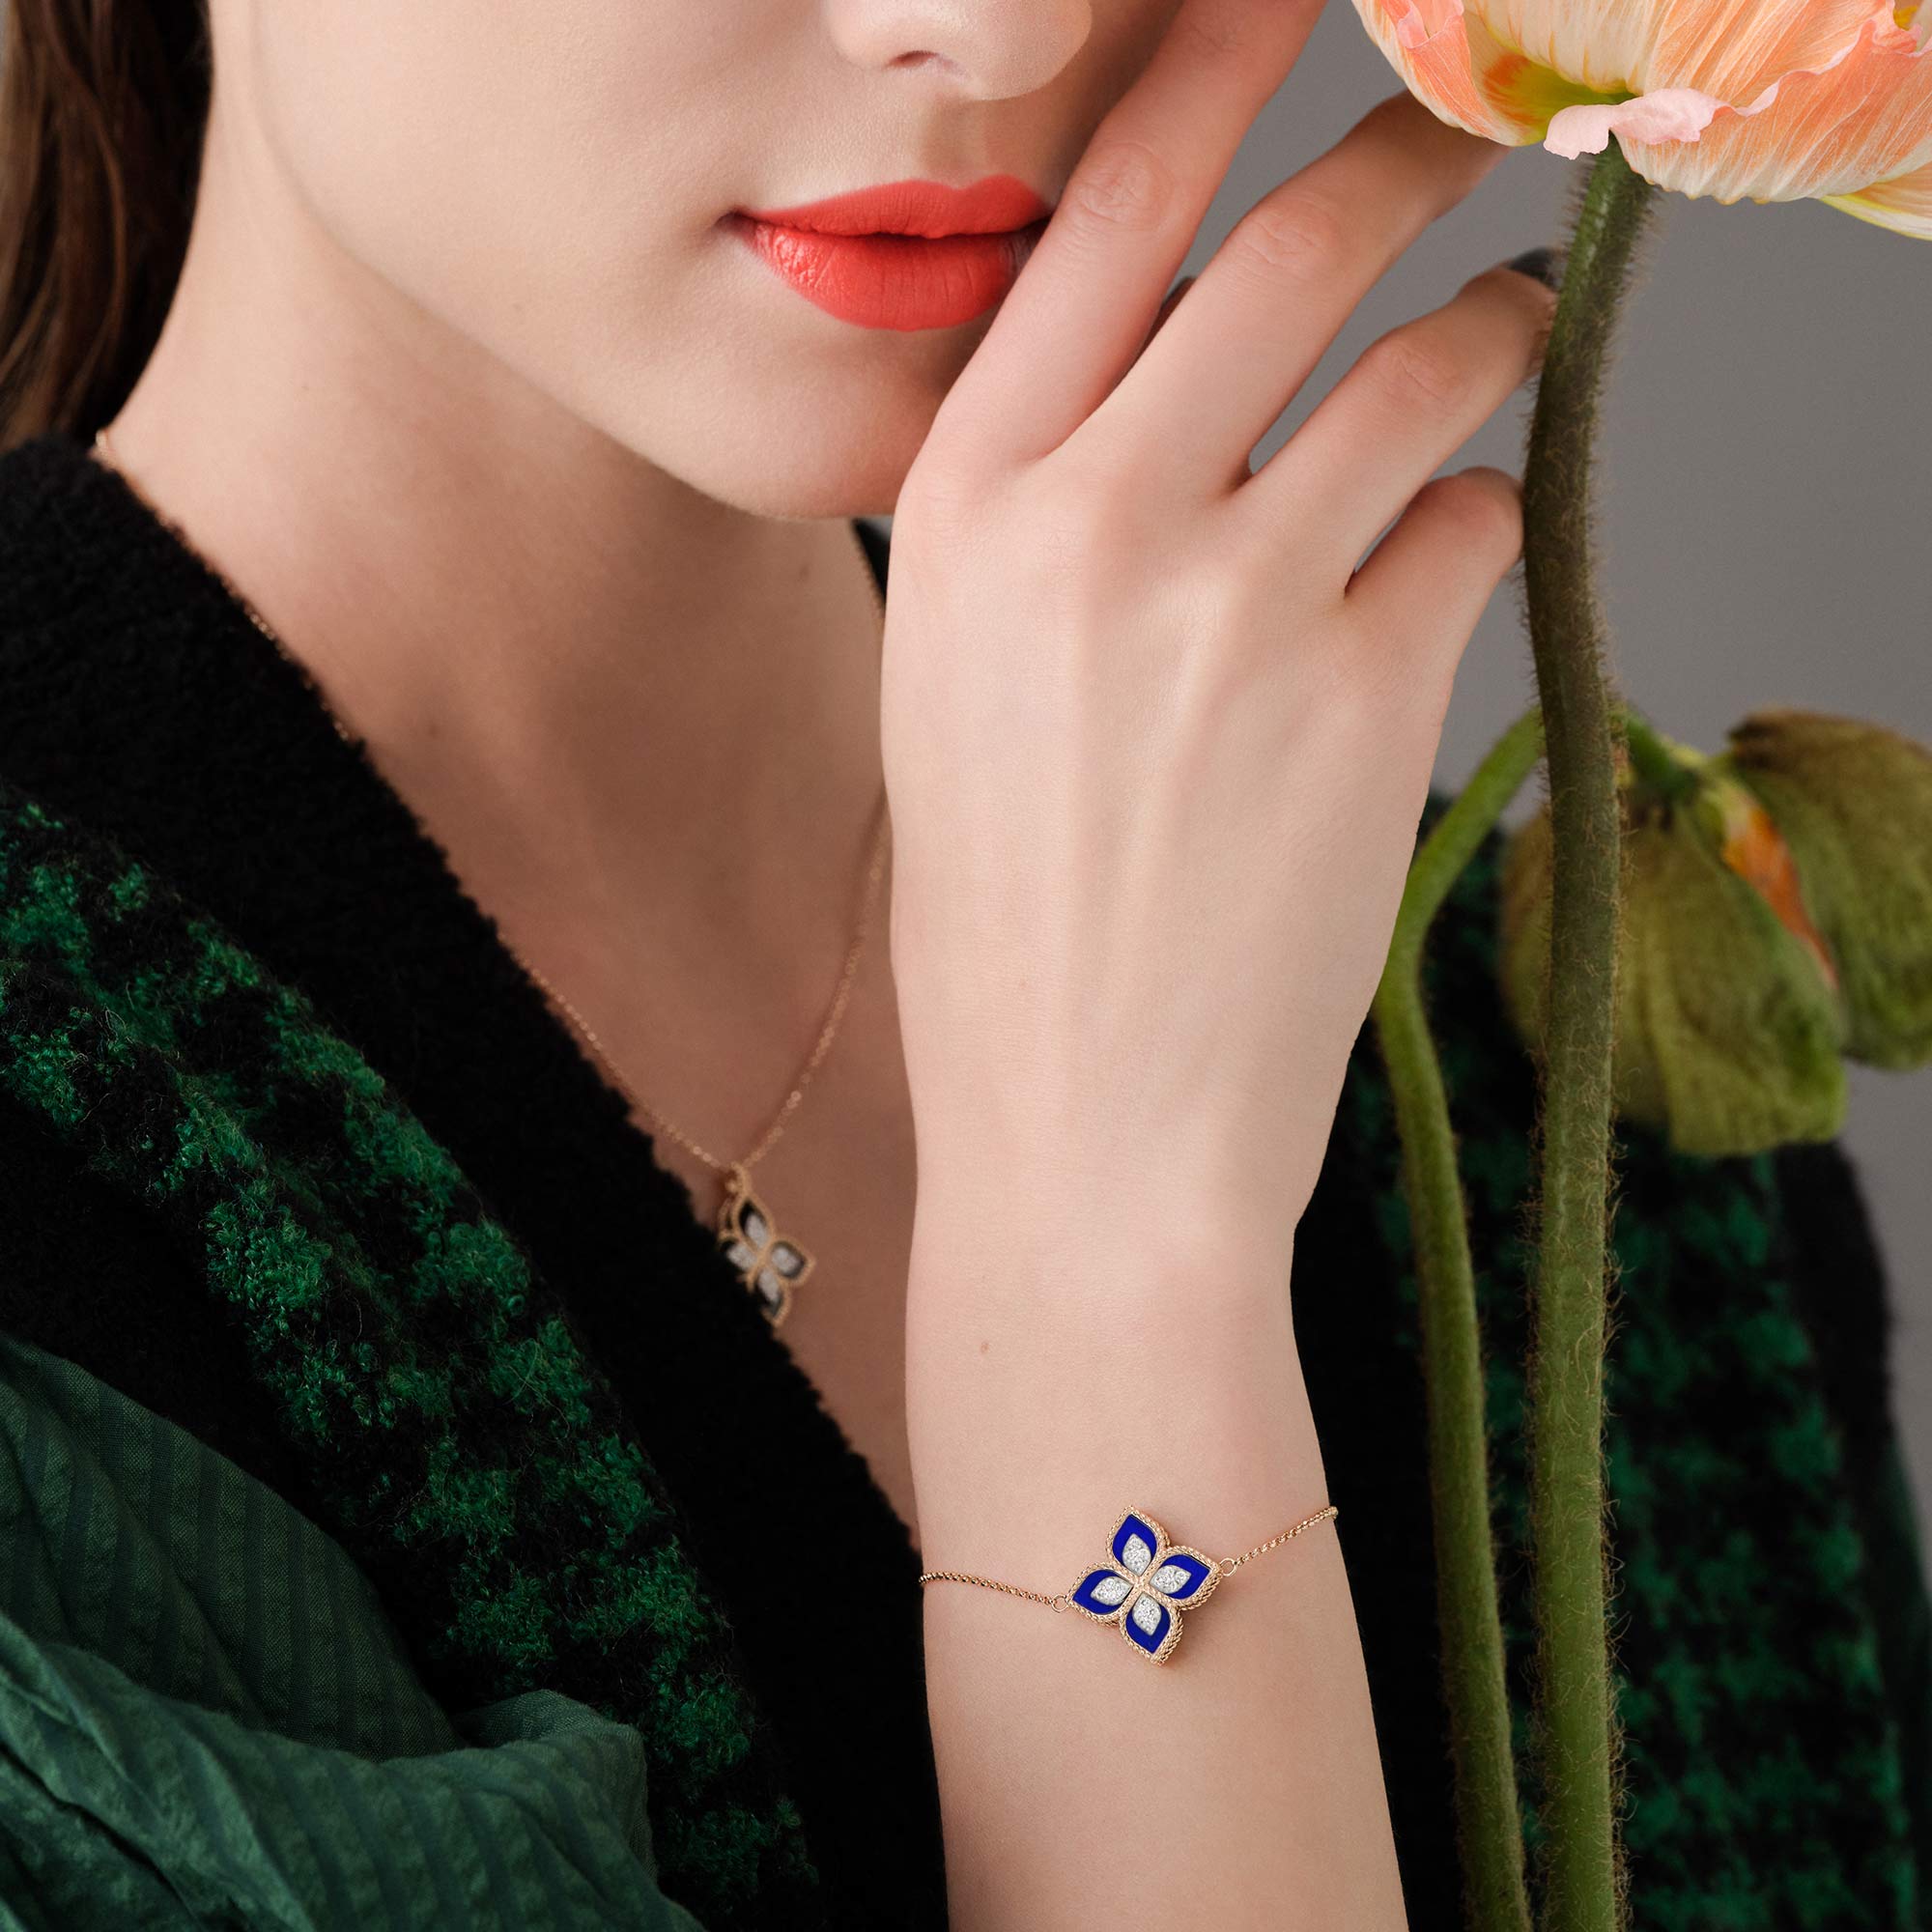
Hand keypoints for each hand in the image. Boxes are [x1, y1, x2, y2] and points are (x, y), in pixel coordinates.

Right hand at [881, 7, 1553, 1278]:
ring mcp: (1242, 603)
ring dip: (1484, 324)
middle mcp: (1095, 524)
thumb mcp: (952, 681)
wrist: (1080, 1124)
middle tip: (1468, 125)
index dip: (1210, 69)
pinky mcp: (1372, 692)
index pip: (1102, 214)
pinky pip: (1473, 525)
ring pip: (1418, 367)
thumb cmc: (1006, 919)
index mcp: (962, 508)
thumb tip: (1170, 371)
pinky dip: (1483, 516)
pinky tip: (1452, 557)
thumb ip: (1037, 508)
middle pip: (1288, 247)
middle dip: (1403, 156)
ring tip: (1508, 317)